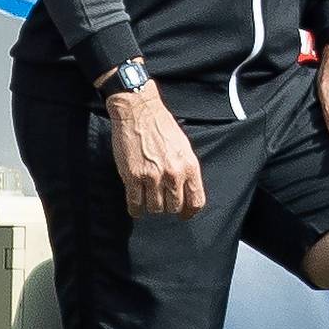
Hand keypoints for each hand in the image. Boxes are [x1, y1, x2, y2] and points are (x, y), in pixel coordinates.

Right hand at [107, 83, 205, 218]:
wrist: (140, 112)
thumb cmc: (162, 127)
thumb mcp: (184, 147)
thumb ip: (186, 169)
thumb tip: (186, 191)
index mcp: (189, 166)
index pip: (196, 200)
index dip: (190, 212)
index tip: (184, 216)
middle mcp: (173, 174)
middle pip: (174, 207)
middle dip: (169, 206)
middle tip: (162, 200)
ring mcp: (152, 177)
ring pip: (155, 208)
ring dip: (152, 206)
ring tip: (149, 198)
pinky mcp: (132, 177)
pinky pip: (135, 204)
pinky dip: (136, 209)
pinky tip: (136, 206)